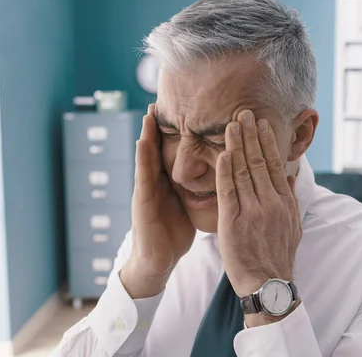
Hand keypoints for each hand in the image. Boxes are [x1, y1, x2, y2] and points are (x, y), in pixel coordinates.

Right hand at [120, 103, 195, 297]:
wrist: (157, 262)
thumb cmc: (173, 234)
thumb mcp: (188, 206)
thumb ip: (196, 189)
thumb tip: (219, 177)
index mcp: (169, 183)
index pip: (174, 152)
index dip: (178, 133)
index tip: (185, 110)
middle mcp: (156, 183)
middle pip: (158, 149)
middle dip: (159, 126)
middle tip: (159, 100)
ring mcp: (146, 191)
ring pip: (147, 157)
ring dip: (147, 134)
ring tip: (148, 112)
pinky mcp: (141, 202)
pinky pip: (142, 176)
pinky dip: (142, 158)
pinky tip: (142, 141)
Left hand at [215, 109, 301, 305]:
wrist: (268, 283)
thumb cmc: (278, 255)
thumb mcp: (294, 226)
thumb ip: (292, 198)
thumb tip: (292, 176)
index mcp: (285, 202)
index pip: (276, 164)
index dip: (267, 142)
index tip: (261, 123)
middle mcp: (271, 203)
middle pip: (260, 162)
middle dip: (251, 135)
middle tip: (244, 112)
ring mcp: (253, 212)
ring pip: (244, 171)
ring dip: (237, 145)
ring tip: (231, 125)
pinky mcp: (234, 222)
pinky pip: (229, 191)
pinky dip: (226, 171)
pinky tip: (223, 154)